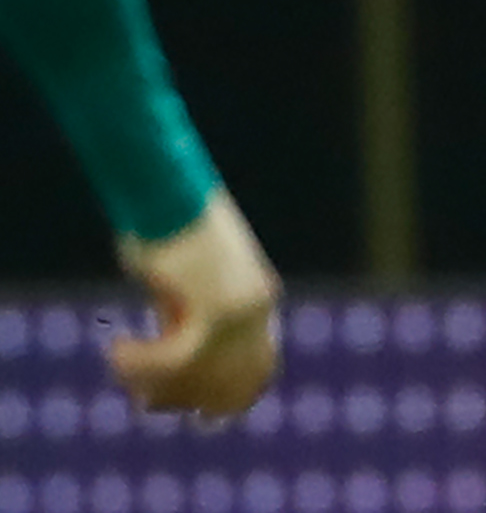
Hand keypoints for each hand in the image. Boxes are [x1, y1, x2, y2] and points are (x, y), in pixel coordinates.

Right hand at [107, 191, 280, 419]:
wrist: (169, 189)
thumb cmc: (165, 228)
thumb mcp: (182, 284)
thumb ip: (185, 320)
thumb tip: (170, 367)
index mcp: (258, 301)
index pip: (258, 371)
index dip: (222, 399)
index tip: (184, 407)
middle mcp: (257, 309)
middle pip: (231, 387)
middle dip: (185, 400)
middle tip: (145, 399)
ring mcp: (241, 311)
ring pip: (197, 379)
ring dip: (153, 384)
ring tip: (121, 362)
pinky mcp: (215, 308)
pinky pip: (176, 361)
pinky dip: (140, 364)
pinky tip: (116, 349)